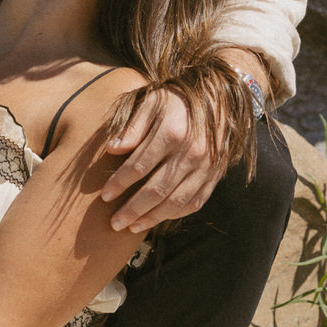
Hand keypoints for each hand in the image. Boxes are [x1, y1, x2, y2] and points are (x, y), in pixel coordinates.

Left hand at [101, 88, 225, 233]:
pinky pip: (194, 202)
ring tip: (132, 227)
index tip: (104, 196)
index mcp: (171, 134)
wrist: (221, 98)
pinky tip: (158, 218)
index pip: (138, 166)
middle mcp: (190, 154)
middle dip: (132, 210)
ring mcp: (206, 168)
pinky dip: (175, 214)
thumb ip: (133, 127)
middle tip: (114, 224)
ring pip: (176, 202)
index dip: (119, 183)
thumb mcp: (153, 102)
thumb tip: (111, 149)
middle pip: (156, 191)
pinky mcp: (215, 176)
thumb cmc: (179, 99)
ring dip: (152, 218)